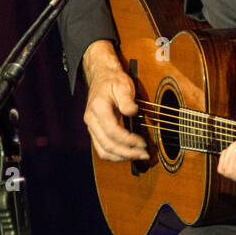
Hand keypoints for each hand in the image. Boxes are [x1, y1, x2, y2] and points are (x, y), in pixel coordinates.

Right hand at [83, 40, 148, 161]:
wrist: (102, 77)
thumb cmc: (113, 81)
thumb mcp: (123, 85)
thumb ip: (127, 100)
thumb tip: (133, 112)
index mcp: (98, 108)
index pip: (112, 131)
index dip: (128, 140)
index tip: (143, 142)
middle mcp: (91, 120)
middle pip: (107, 145)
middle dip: (127, 153)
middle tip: (144, 154)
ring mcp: (91, 127)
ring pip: (103, 151)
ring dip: (121, 157)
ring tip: (138, 156)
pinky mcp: (95, 132)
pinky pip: (103, 149)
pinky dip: (116, 155)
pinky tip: (129, 153)